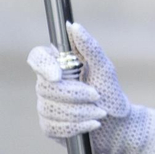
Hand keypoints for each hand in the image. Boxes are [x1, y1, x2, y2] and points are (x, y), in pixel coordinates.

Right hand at [26, 22, 154, 153]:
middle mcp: (47, 83)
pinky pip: (53, 126)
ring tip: (100, 112)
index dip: (42, 66)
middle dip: (74, 94)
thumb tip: (74, 26)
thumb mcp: (104, 68)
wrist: (117, 123)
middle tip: (96, 96)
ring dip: (80, 112)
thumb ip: (90, 47)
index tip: (57, 76)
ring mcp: (45, 105)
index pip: (37, 57)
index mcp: (59, 64)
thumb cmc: (110, 92)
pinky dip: (77, 126)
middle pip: (45, 87)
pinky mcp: (49, 126)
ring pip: (50, 108)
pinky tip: (92, 124)